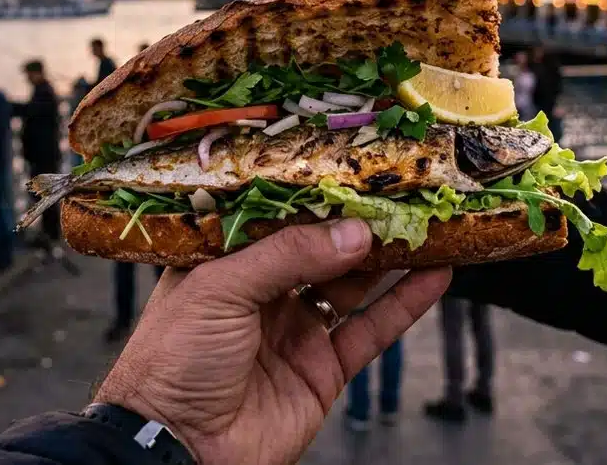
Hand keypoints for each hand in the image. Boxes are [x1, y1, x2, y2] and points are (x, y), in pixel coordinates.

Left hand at [94, 220, 450, 464]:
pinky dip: (404, 303)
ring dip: (389, 257)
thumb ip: (288, 255)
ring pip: (352, 285)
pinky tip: (434, 276)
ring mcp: (295, 331)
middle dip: (359, 222)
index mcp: (224, 262)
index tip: (355, 169)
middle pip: (320, 248)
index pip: (277, 217)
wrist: (177, 448)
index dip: (314, 196)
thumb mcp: (219, 289)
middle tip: (401, 192)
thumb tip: (354, 233)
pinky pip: (371, 330)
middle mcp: (261, 292)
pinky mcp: (323, 370)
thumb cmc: (172, 360)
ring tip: (429, 224)